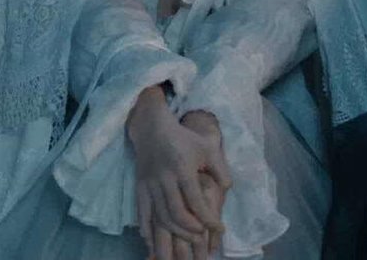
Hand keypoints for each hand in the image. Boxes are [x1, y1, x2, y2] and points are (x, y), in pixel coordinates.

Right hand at [152, 118, 227, 259]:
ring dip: (174, 231)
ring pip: (160, 216)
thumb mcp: (207, 148)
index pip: (195, 200)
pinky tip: (153, 238)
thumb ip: (219, 168)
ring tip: (188, 238)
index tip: (218, 227)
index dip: (207, 217)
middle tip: (202, 235)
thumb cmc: (184, 139)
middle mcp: (165, 178)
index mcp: (183, 168)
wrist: (153, 129)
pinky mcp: (139, 187)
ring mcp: (150, 184)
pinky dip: (147, 228)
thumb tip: (227, 188)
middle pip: (176, 212)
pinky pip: (142, 212)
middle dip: (191, 229)